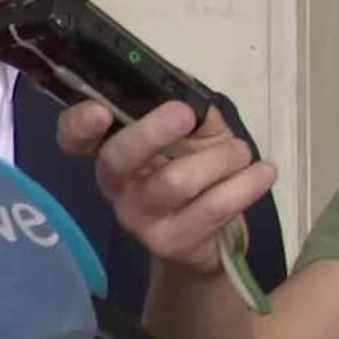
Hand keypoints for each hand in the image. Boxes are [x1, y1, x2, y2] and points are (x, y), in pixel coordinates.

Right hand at [58, 100, 275, 275]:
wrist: (210, 241)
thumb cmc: (197, 173)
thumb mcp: (194, 137)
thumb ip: (190, 113)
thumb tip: (193, 96)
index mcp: (111, 150)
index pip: (74, 137)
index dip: (79, 124)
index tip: (101, 110)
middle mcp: (115, 185)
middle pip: (119, 157)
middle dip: (151, 131)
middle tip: (184, 114)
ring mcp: (138, 217)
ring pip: (174, 181)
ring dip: (218, 159)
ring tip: (242, 152)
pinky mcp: (169, 242)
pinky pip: (211, 208)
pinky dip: (244, 185)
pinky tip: (264, 172)